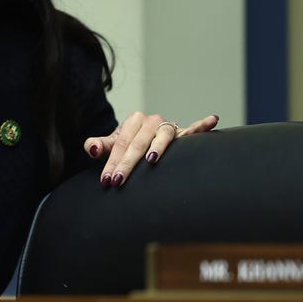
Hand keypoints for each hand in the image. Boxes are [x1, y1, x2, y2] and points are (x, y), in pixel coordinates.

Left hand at [82, 112, 218, 188]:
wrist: (142, 139)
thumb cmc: (126, 146)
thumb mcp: (110, 146)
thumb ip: (98, 146)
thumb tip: (90, 149)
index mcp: (133, 121)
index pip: (121, 144)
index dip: (112, 162)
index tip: (107, 181)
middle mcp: (151, 121)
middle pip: (139, 143)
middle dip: (127, 164)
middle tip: (118, 181)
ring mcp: (168, 127)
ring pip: (163, 137)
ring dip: (159, 146)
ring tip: (152, 159)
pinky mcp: (183, 134)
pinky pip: (194, 130)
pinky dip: (202, 125)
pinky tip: (212, 120)